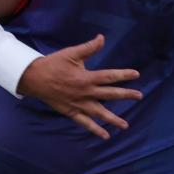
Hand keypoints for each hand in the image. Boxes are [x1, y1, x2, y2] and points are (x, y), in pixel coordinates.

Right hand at [16, 34, 142, 139]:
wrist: (34, 79)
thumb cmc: (53, 64)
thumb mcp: (71, 53)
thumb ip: (89, 48)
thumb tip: (102, 38)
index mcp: (86, 78)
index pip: (109, 76)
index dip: (123, 75)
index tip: (136, 74)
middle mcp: (85, 93)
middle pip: (109, 95)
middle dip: (125, 95)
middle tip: (139, 96)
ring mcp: (79, 104)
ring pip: (99, 113)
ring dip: (113, 119)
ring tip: (125, 125)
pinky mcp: (71, 112)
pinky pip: (85, 123)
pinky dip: (95, 130)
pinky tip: (105, 136)